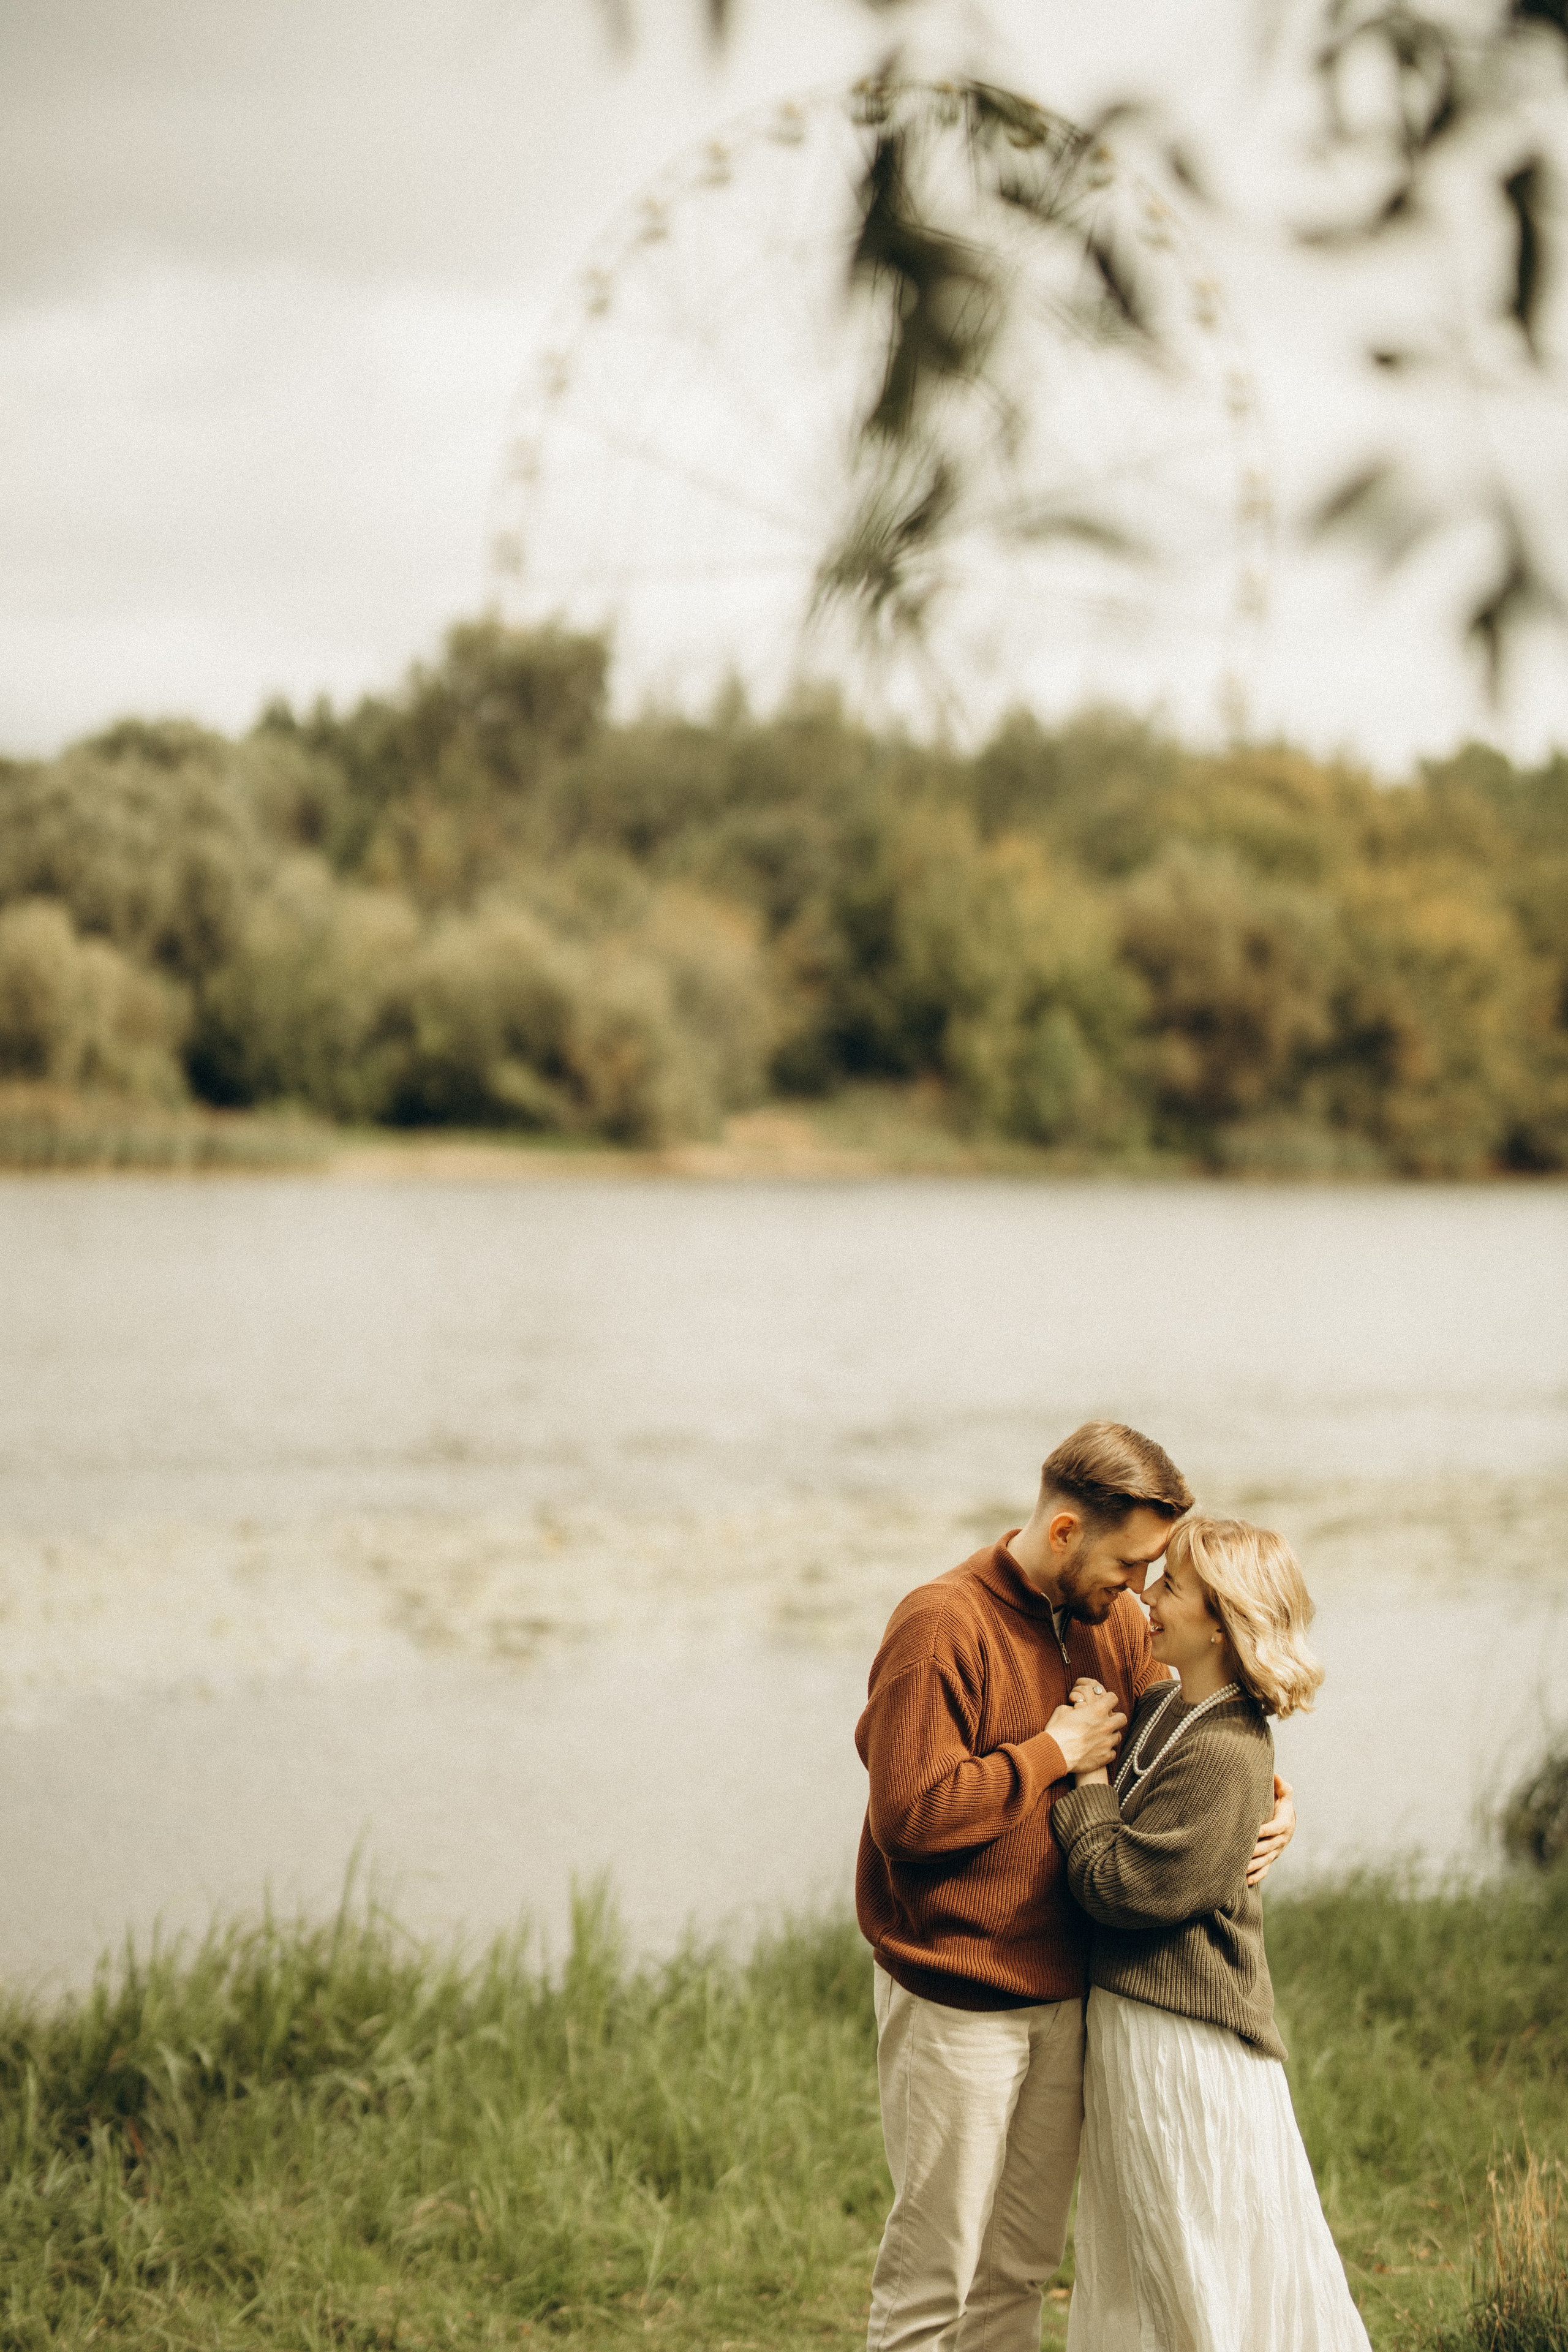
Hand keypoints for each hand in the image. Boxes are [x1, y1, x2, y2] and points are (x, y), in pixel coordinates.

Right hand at [1047, 1687, 1125, 1776]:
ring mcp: (1107, 1742)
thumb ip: (1076, 1707)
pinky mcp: (1105, 1757)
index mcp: (1097, 1710)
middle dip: (1116, 1717)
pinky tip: (1097, 1750)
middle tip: (1106, 1720)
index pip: (1113, 1698)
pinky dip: (1106, 1750)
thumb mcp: (1063, 1710)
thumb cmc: (1057, 1731)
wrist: (1055, 1754)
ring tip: (1100, 1737)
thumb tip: (1078, 1707)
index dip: (1109, 1699)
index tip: (1105, 1702)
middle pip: (1122, 1717)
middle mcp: (1106, 1725)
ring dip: (1111, 1735)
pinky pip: (1113, 1752)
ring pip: (1118, 1736)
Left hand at [1246, 1773, 1295, 1887]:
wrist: (1288, 1822)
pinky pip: (1265, 1870)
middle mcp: (1280, 1841)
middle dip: (1255, 1851)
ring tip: (1239, 1869)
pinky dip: (1256, 1876)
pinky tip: (1245, 1881)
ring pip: (1265, 1861)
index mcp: (1284, 1825)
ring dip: (1253, 1866)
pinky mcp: (1271, 1859)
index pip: (1275, 1828)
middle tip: (1240, 1853)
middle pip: (1268, 1847)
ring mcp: (1275, 1852)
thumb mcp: (1285, 1795)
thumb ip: (1281, 1786)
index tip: (1255, 1831)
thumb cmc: (1281, 1805)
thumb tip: (1276, 1775)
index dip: (1266, 1830)